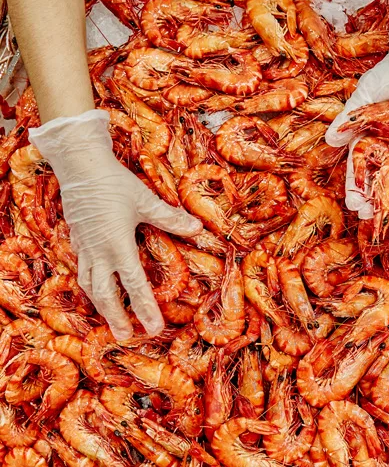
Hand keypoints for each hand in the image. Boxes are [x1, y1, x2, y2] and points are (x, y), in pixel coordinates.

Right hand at [28, 110, 202, 339]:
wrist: (79, 166)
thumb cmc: (114, 183)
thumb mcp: (146, 200)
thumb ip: (170, 218)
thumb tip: (197, 228)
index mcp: (117, 245)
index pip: (134, 284)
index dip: (145, 308)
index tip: (154, 328)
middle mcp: (98, 252)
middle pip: (105, 294)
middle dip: (117, 318)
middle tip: (128, 337)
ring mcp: (84, 248)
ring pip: (90, 285)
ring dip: (101, 306)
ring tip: (111, 321)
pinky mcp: (77, 241)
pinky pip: (82, 270)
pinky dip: (90, 286)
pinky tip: (97, 289)